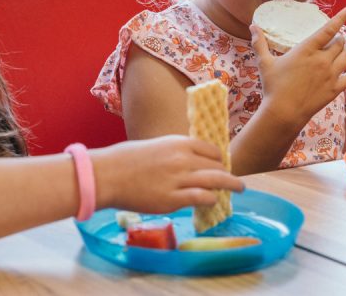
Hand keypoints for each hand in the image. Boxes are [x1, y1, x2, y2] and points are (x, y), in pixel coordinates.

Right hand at [91, 135, 244, 213]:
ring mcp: (179, 179)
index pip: (211, 149)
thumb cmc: (124, 160)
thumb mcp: (154, 146)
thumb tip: (186, 162)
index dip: (218, 159)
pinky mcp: (173, 199)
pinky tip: (213, 202)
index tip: (221, 165)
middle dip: (227, 174)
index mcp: (177, 143)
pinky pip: (202, 198)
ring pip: (216, 181)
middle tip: (234, 181)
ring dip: (231, 186)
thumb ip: (173, 153)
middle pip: (217, 166)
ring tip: (238, 189)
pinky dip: (212, 200)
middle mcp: (182, 159)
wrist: (107, 175)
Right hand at [249, 6, 345, 128]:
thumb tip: (252, 26)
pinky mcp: (335, 89)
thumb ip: (259, 43)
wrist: (284, 112)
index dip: (340, 18)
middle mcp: (322, 60)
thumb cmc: (273, 87)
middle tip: (338, 37)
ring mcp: (330, 75)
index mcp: (306, 50)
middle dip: (341, 37)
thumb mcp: (264, 63)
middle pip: (339, 43)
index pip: (328, 29)